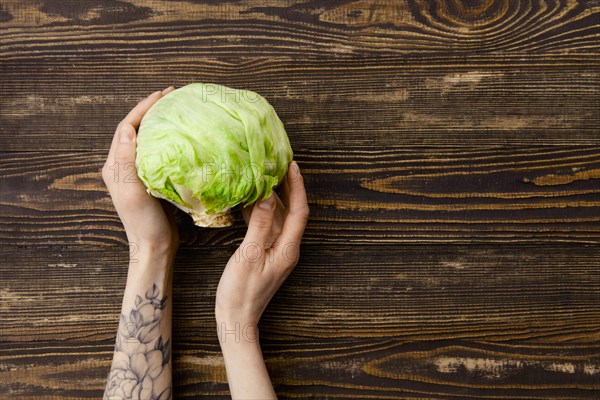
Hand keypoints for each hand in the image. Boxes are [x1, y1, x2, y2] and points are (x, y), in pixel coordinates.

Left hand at [101, 87, 178, 256]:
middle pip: (136, 129)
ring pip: (147, 139)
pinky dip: (168, 139)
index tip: (163, 94)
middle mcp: (123, 166)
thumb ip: (126, 160)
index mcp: (115, 165)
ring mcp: (137, 173)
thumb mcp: (132, 191)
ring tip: (178, 110)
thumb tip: (127, 127)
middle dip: (152, 110)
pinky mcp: (151, 180)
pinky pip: (158, 152)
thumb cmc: (143, 222)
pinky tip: (182, 136)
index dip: (144, 108)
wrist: (154, 247)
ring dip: (160, 122)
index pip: (128, 127)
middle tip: (173, 95)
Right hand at [215, 161, 308, 326]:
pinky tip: (249, 201)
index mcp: (288, 248)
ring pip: (278, 217)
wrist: (236, 319)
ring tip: (262, 176)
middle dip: (287, 187)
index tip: (291, 165)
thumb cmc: (241, 292)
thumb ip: (260, 226)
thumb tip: (267, 197)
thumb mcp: (249, 255)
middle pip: (291, 211)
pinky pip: (267, 227)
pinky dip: (261, 212)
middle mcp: (287, 247)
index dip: (297, 186)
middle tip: (276, 164)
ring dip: (272, 198)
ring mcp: (277, 251)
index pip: (299, 211)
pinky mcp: (266, 253)